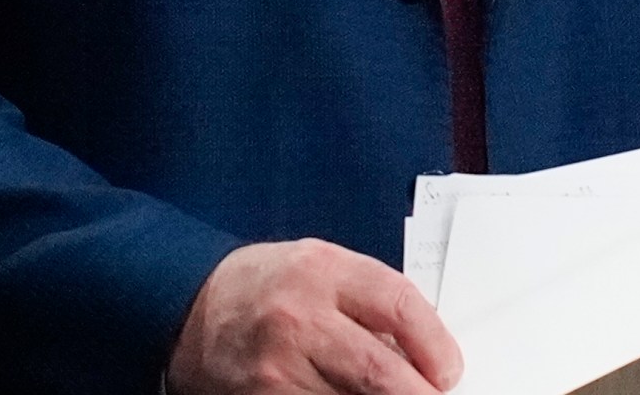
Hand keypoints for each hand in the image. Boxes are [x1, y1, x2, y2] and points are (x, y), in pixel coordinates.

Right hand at [167, 240, 462, 394]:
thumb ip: (369, 300)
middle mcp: (298, 318)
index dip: (437, 346)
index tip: (449, 371)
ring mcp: (277, 368)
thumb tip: (425, 352)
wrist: (190, 312)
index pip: (400, 306)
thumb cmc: (265, 287)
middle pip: (382, 372)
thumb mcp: (320, 267)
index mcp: (322, 270)